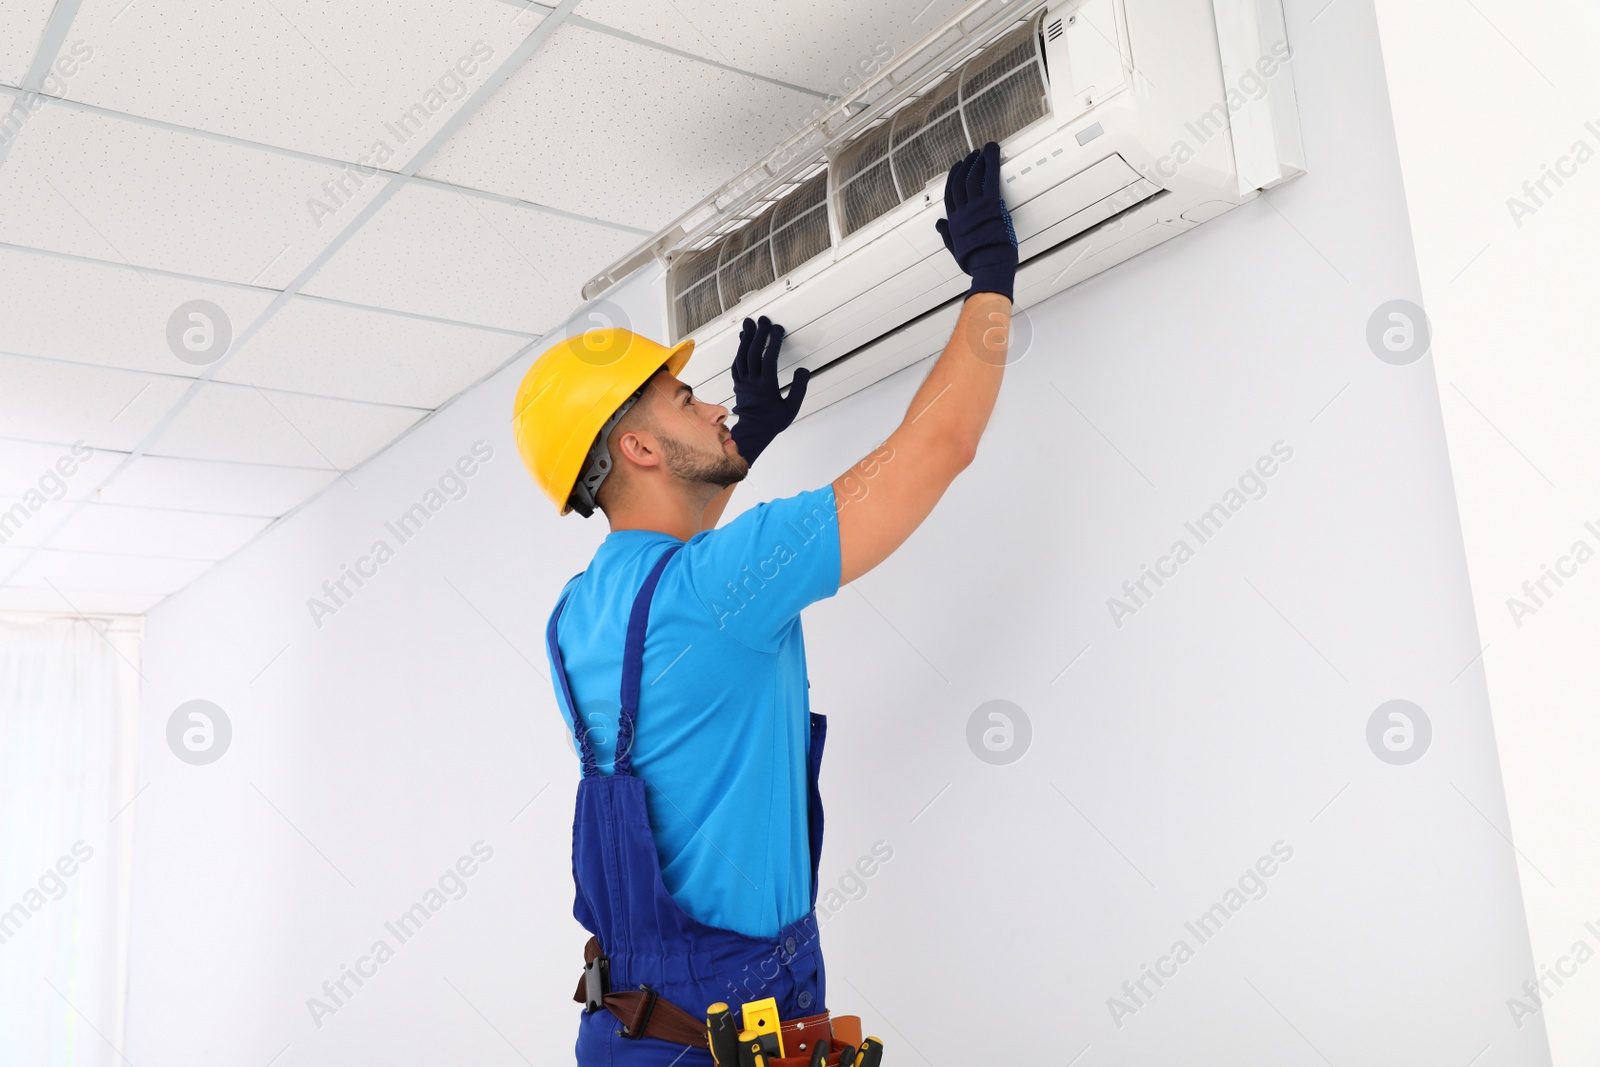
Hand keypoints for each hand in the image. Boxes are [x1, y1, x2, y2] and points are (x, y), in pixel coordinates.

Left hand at [729, 315, 808, 465]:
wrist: (752, 433)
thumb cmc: (772, 422)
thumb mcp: (791, 409)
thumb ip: (798, 389)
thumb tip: (803, 370)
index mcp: (766, 387)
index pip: (769, 359)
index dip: (773, 343)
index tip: (778, 330)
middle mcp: (752, 383)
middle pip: (754, 354)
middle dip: (759, 334)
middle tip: (763, 320)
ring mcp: (743, 383)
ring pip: (742, 357)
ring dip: (746, 339)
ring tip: (750, 324)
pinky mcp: (738, 384)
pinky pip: (736, 364)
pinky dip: (739, 351)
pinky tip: (742, 342)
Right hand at [935, 141, 1017, 301]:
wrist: (989, 267)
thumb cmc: (976, 262)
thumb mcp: (955, 249)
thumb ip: (947, 234)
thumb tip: (939, 223)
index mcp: (953, 223)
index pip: (950, 195)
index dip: (952, 179)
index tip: (956, 168)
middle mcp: (962, 213)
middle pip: (960, 183)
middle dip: (965, 166)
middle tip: (971, 156)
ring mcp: (976, 208)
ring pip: (973, 178)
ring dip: (976, 162)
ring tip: (981, 152)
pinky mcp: (991, 205)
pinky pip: (990, 179)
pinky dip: (991, 163)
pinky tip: (992, 151)